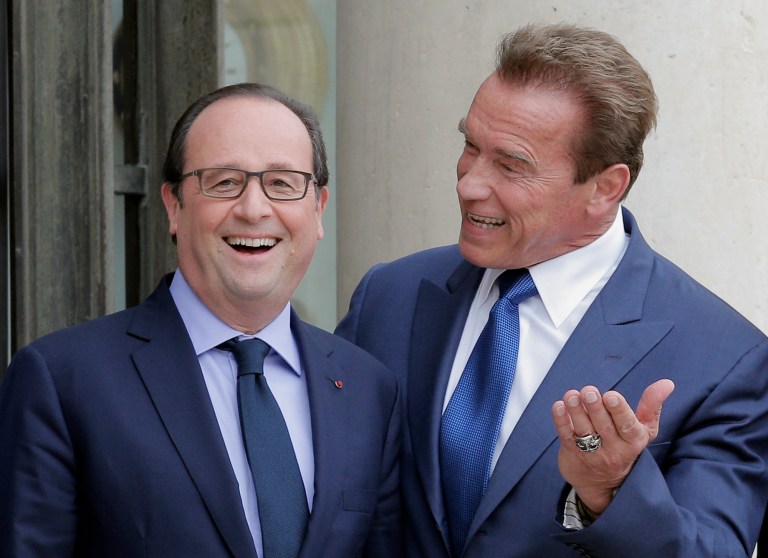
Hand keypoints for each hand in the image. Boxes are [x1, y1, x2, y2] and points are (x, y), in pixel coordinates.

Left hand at [551, 379, 674, 514]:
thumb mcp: (643, 430)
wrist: (604, 485)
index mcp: (633, 441)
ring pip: (583, 431)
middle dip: (595, 407)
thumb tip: (667, 383)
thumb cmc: (625, 446)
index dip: (618, 410)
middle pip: (603, 426)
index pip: (627, 426)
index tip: (611, 395)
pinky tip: (559, 406)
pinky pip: (566, 437)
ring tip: (571, 395)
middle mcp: (613, 450)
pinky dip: (561, 421)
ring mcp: (591, 454)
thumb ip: (651, 405)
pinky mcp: (572, 454)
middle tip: (588, 391)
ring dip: (576, 411)